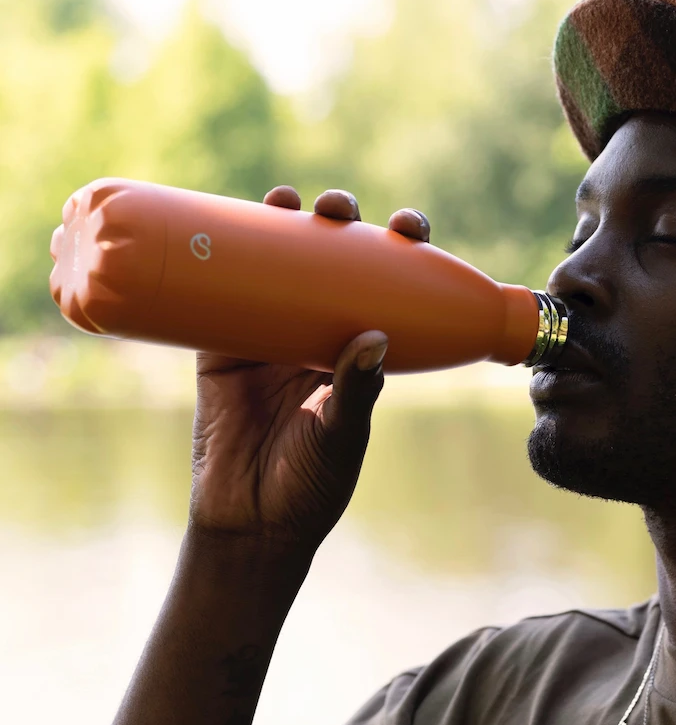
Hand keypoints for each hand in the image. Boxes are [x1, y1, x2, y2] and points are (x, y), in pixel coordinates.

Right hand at [186, 186, 431, 561]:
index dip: (399, 250)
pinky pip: (217, 292)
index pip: (387, 286)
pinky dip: (219, 256)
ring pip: (277, 263)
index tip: (410, 227)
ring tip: (291, 199)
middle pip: (332, 259)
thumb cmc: (311, 485)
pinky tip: (230, 219)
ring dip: (284, 222)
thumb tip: (376, 335)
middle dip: (340, 222)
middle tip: (341, 208)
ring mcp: (267, 333)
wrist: (250, 524)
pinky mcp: (217, 346)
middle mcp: (316, 332)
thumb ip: (358, 390)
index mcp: (359, 349)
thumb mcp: (343, 435)